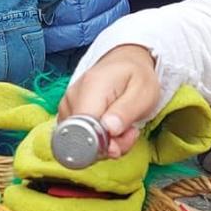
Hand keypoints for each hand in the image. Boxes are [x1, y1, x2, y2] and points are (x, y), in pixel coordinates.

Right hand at [59, 45, 162, 160]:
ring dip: (105, 144)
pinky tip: (111, 129)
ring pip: (79, 141)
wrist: (126, 63)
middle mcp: (73, 96)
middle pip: (80, 139)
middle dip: (107, 146)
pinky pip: (78, 138)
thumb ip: (126, 112)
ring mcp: (67, 105)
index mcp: (92, 87)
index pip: (83, 129)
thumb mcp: (144, 92)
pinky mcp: (67, 114)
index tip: (121, 142)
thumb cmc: (137, 77)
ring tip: (123, 128)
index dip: (101, 145)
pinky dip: (97, 141)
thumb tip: (108, 130)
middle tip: (129, 134)